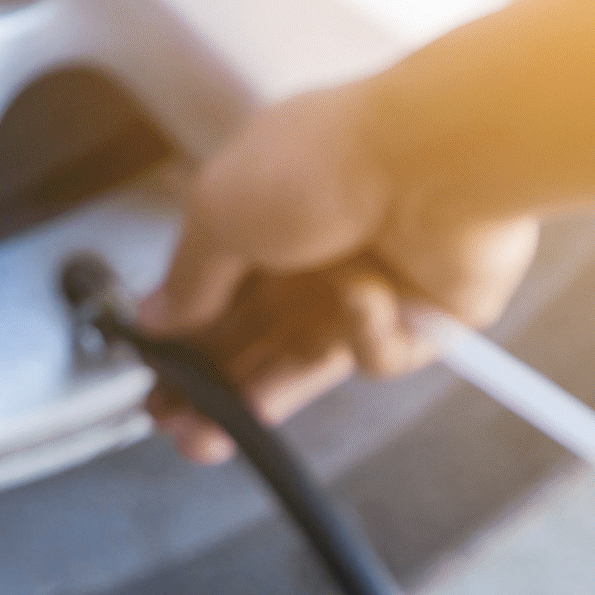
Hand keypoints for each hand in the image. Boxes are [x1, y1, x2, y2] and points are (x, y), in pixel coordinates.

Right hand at [139, 80, 537, 462]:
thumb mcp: (218, 213)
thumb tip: (155, 317)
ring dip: (262, 395)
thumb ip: (186, 278)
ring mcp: (369, 288)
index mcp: (263, 219)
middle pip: (254, 338)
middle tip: (175, 423)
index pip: (214, 296)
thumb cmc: (326, 161)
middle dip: (211, 384)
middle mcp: (313, 255)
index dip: (183, 342)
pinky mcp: (423, 319)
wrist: (438, 158)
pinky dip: (365, 330)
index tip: (156, 379)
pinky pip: (375, 353)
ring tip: (212, 436)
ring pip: (305, 361)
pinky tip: (365, 296)